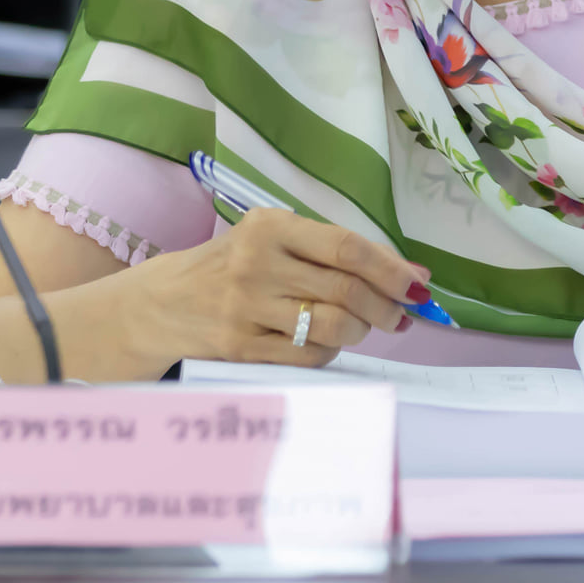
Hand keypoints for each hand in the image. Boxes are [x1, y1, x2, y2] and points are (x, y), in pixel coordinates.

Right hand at [128, 208, 423, 368]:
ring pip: (332, 326)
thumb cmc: (232, 266)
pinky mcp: (240, 348)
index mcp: (270, 227)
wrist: (164, 302)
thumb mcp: (272, 240)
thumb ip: (332, 251)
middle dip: (386, 306)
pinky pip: (308, 355)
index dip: (391, 269)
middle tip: (400, 315)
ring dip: (360, 331)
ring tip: (361, 327)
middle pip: (346, 290)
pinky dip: (330, 351)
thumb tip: (410, 274)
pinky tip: (326, 342)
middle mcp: (257, 264)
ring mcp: (246, 309)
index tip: (419, 285)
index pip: (346, 248)